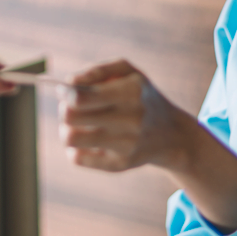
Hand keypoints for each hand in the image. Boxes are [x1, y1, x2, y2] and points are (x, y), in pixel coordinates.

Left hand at [60, 59, 190, 172]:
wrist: (172, 134)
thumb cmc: (141, 96)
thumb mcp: (128, 72)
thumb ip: (97, 71)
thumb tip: (69, 83)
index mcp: (132, 92)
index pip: (81, 98)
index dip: (65, 93)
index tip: (64, 91)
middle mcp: (131, 120)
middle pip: (70, 116)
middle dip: (65, 109)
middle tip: (71, 108)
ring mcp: (126, 145)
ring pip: (70, 139)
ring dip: (65, 130)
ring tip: (75, 125)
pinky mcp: (119, 165)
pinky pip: (77, 158)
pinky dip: (74, 149)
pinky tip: (86, 142)